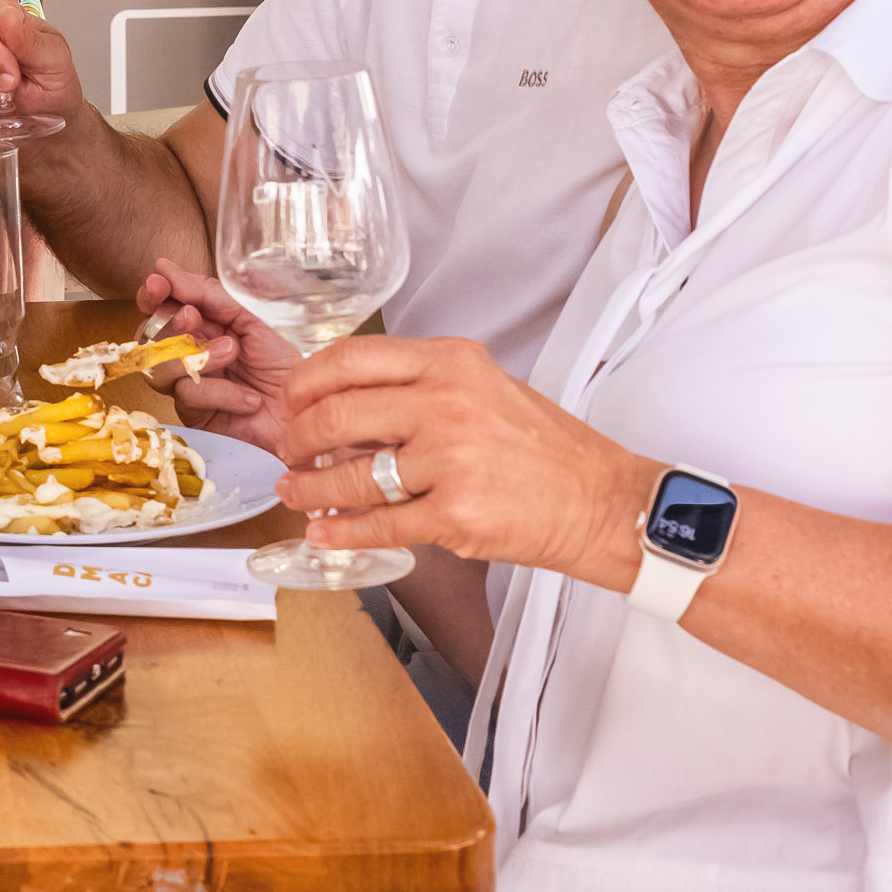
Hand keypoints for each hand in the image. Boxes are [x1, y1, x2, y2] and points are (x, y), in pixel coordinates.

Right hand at [131, 266, 289, 447]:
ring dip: (197, 355)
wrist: (303, 412)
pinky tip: (249, 397)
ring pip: (158, 367)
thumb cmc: (281, 367)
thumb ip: (211, 295)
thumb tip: (166, 268)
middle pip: (148, 337)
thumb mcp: (251, 320)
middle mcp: (186, 354)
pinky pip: (189, 395)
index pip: (161, 307)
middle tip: (192, 316)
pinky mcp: (193, 416)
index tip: (158, 283)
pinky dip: (222, 391)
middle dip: (166, 323)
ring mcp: (187, 385)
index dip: (154, 295)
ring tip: (233, 351)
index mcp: (200, 326)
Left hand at [267, 334, 653, 588]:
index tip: (291, 400)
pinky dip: (340, 532)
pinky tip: (322, 532)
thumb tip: (348, 400)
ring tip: (295, 491)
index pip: (351, 359)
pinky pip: (377, 524)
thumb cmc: (546, 448)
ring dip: (309, 487)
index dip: (306, 382)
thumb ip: (422, 387)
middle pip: (337, 415)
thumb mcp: (487, 388)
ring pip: (349, 476)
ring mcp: (449, 462)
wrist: (602, 502)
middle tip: (289, 450)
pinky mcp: (453, 517)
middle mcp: (447, 405)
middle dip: (298, 437)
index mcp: (452, 364)